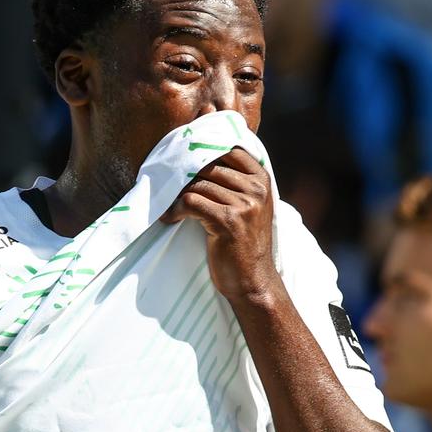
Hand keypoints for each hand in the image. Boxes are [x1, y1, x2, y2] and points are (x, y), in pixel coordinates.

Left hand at [162, 148, 278, 303]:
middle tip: (169, 188)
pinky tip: (170, 219)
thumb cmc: (244, 244)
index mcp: (262, 180)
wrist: (252, 281)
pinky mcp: (228, 221)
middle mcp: (256, 189)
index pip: (230, 150)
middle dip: (185, 177)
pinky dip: (175, 210)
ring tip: (170, 207)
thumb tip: (201, 156)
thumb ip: (235, 181)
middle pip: (209, 167)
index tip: (186, 163)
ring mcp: (244, 205)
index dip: (204, 153)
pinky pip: (191, 202)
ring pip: (197, 184)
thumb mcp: (249, 207)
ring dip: (177, 196)